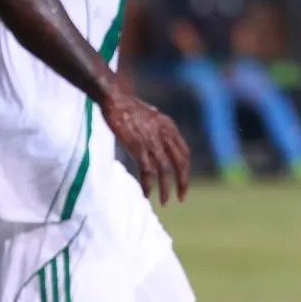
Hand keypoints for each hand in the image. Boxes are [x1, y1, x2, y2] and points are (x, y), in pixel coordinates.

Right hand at [100, 85, 191, 204]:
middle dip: (182, 183)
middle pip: (180, 164)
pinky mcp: (139, 148)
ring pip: (165, 171)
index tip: (183, 181)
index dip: (185, 169)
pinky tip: (147, 194)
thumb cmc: (128, 106)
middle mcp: (165, 135)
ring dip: (166, 189)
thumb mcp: (151, 115)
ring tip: (165, 202)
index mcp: (170, 127)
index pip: (184, 153)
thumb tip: (159, 140)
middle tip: (181, 198)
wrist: (115, 99)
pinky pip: (147, 172)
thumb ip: (158, 129)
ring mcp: (152, 142)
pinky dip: (148, 185)